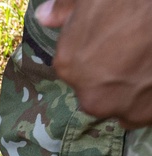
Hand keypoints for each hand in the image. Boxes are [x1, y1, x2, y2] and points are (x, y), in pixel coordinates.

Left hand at [37, 0, 151, 127]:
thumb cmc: (130, 0)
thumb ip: (65, 10)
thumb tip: (44, 16)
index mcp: (68, 65)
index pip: (73, 67)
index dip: (93, 53)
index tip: (111, 39)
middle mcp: (91, 96)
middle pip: (96, 91)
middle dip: (110, 75)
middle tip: (132, 51)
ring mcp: (122, 108)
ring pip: (120, 105)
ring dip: (129, 91)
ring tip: (144, 65)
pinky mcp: (148, 114)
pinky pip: (143, 112)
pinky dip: (148, 99)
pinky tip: (151, 78)